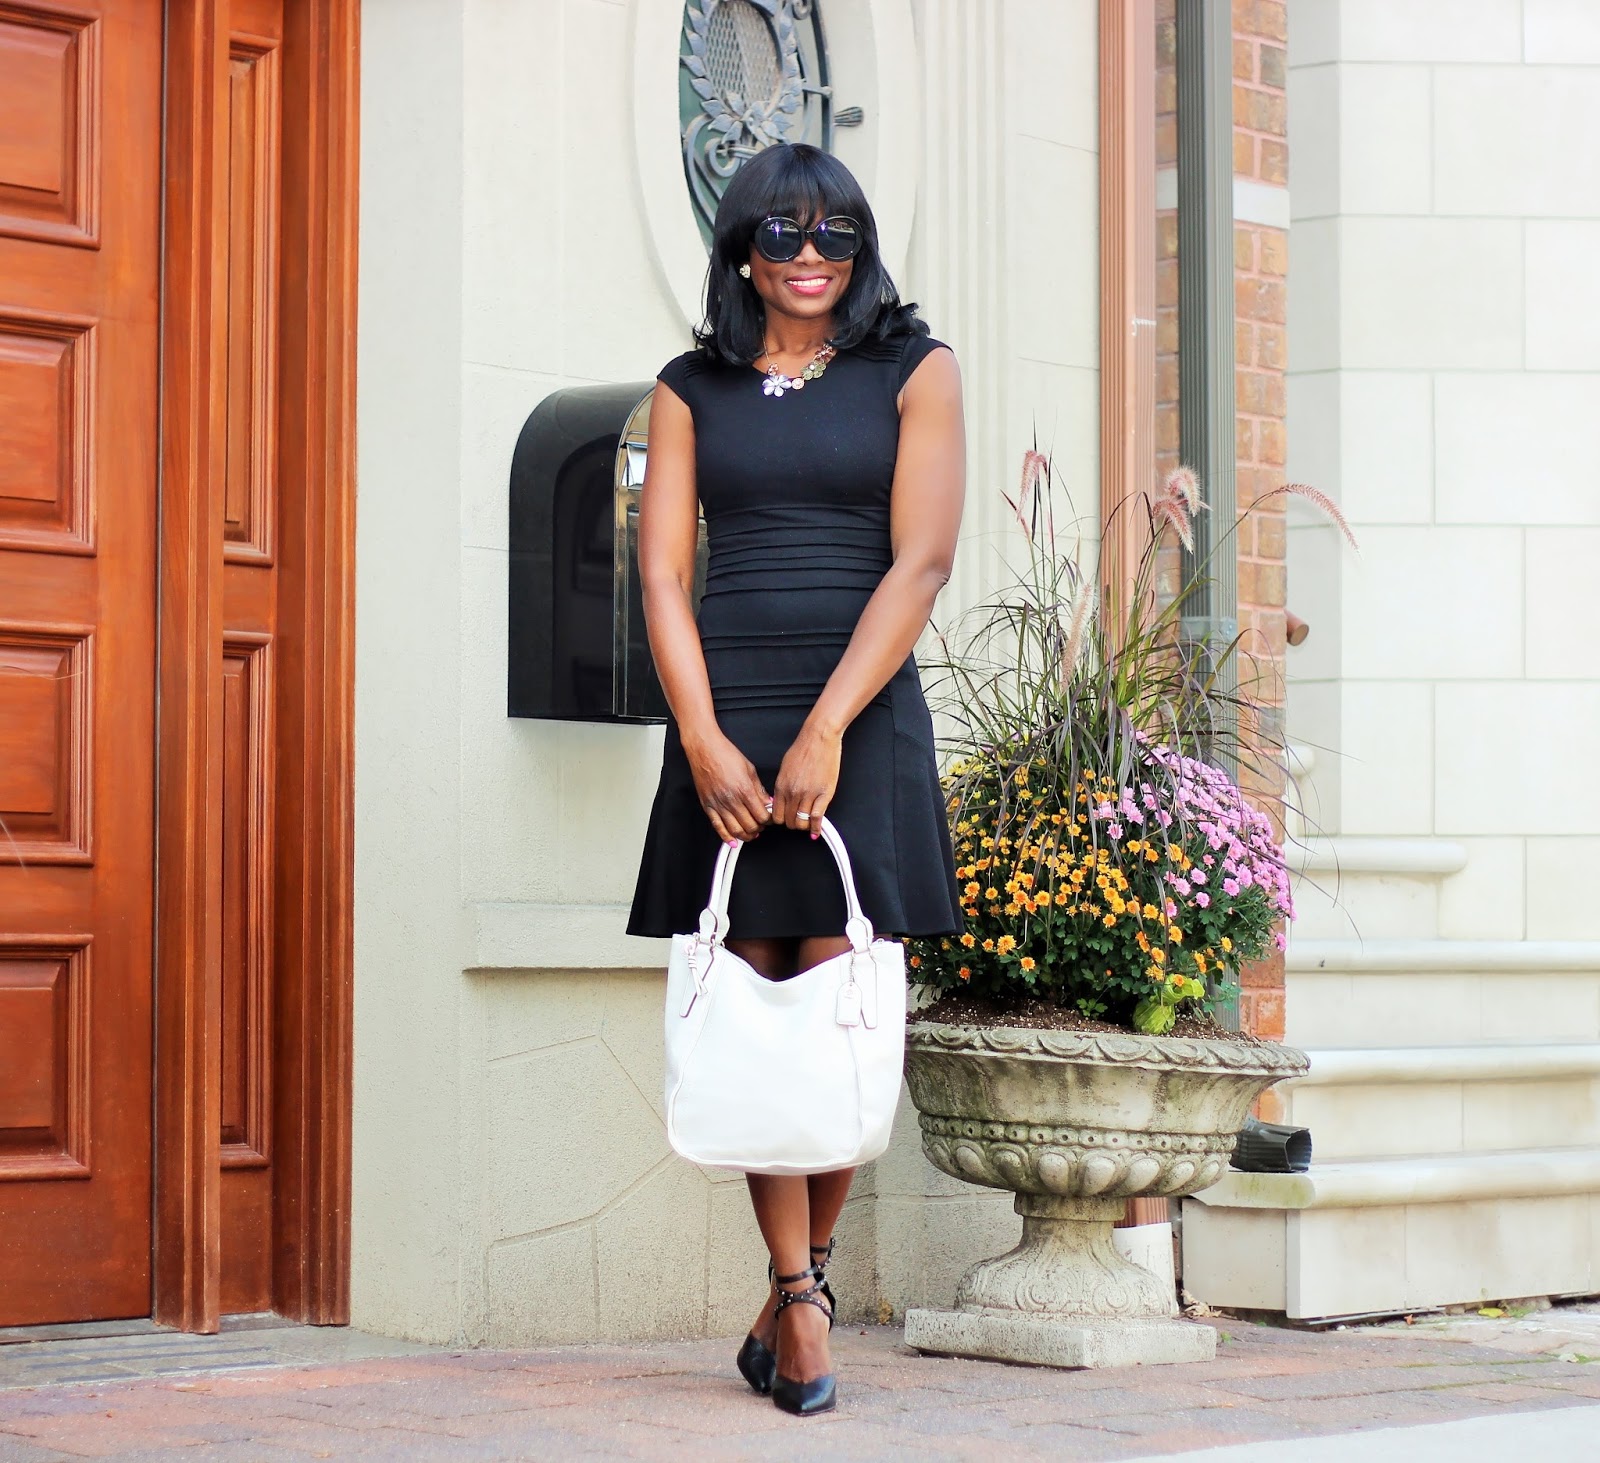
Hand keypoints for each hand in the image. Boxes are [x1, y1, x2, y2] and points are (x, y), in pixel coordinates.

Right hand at [683, 729, 771, 842]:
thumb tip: (767, 803)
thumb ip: (759, 790)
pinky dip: (726, 837)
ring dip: (746, 835)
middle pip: (750, 825)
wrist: (705, 750)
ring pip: (735, 830)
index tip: (769, 818)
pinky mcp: (708, 806)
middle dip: (759, 828)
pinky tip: (733, 841)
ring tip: (751, 833)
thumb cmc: (726, 755)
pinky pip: (718, 827)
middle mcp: (731, 799)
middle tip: (761, 825)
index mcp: (744, 790)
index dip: (768, 820)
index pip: (762, 816)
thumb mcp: (750, 769)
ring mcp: (718, 804)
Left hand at [772, 722, 841, 836]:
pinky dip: (816, 828)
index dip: (781, 820)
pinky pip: (817, 818)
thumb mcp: (785, 768)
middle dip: (793, 824)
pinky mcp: (824, 794)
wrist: (819, 737)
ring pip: (801, 823)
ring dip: (804, 826)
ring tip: (807, 824)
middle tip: (798, 821)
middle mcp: (792, 793)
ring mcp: (808, 795)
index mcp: (781, 786)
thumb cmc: (803, 748)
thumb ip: (782, 786)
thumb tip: (780, 800)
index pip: (776, 815)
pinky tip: (816, 832)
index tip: (786, 820)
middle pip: (788, 822)